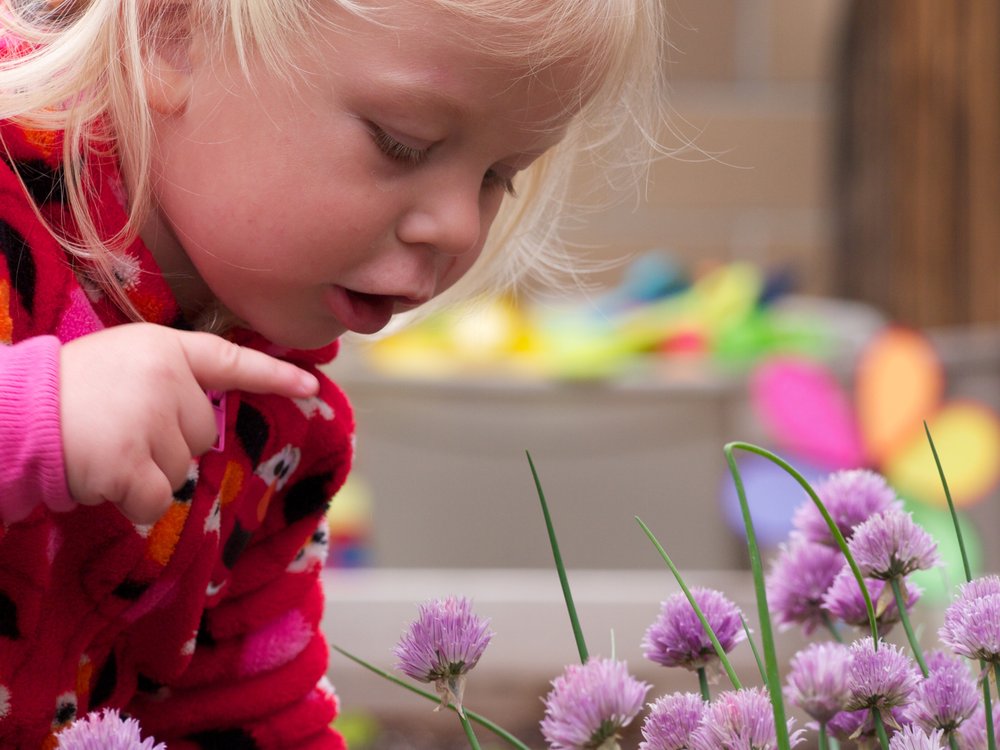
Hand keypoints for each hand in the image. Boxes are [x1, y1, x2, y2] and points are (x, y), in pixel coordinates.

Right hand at [59, 323, 318, 524]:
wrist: (9, 412)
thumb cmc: (65, 391)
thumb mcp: (122, 363)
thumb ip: (167, 381)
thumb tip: (205, 427)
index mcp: (162, 349)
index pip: (229, 360)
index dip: (273, 376)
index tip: (312, 385)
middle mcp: (163, 379)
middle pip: (203, 434)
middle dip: (169, 444)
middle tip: (119, 431)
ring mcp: (147, 419)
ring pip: (181, 470)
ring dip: (147, 473)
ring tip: (103, 450)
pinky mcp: (127, 461)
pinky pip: (156, 502)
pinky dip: (134, 504)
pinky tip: (103, 481)